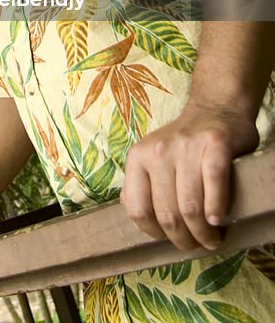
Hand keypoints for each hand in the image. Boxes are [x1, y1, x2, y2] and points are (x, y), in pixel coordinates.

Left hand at [120, 101, 258, 249]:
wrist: (214, 110)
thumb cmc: (183, 146)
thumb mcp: (152, 159)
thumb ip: (142, 185)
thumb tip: (135, 217)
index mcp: (137, 157)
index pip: (138, 210)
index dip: (154, 233)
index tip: (169, 239)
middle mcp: (158, 150)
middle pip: (168, 214)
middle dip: (184, 239)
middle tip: (197, 244)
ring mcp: (187, 146)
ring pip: (190, 206)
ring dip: (204, 232)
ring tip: (212, 238)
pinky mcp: (215, 144)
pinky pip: (214, 184)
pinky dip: (217, 208)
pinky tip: (219, 219)